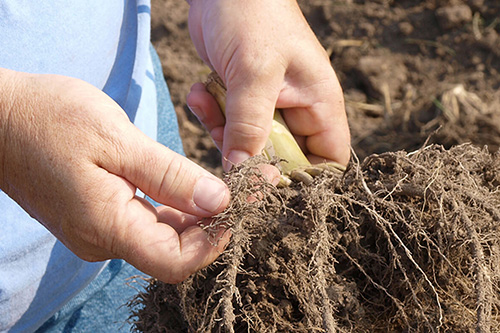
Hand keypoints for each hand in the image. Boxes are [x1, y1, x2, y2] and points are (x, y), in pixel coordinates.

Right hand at [0, 69, 229, 282]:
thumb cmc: (49, 119)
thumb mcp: (116, 140)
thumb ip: (170, 176)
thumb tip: (219, 202)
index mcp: (106, 227)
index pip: (176, 261)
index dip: (216, 239)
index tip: (242, 203)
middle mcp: (104, 240)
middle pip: (175, 251)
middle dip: (217, 222)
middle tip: (249, 186)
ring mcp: (100, 231)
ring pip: (165, 237)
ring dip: (200, 214)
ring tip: (231, 183)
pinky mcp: (100, 216)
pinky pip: (148, 222)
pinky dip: (177, 207)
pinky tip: (194, 186)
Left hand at [186, 0, 349, 170]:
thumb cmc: (252, 14)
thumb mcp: (255, 71)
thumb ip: (250, 124)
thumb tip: (243, 174)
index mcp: (319, 104)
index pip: (328, 162)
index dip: (305, 181)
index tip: (269, 182)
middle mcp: (297, 110)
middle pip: (282, 161)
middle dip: (252, 158)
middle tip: (226, 143)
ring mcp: (267, 106)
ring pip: (249, 147)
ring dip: (222, 133)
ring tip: (208, 100)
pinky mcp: (240, 100)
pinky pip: (227, 126)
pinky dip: (210, 115)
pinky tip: (200, 90)